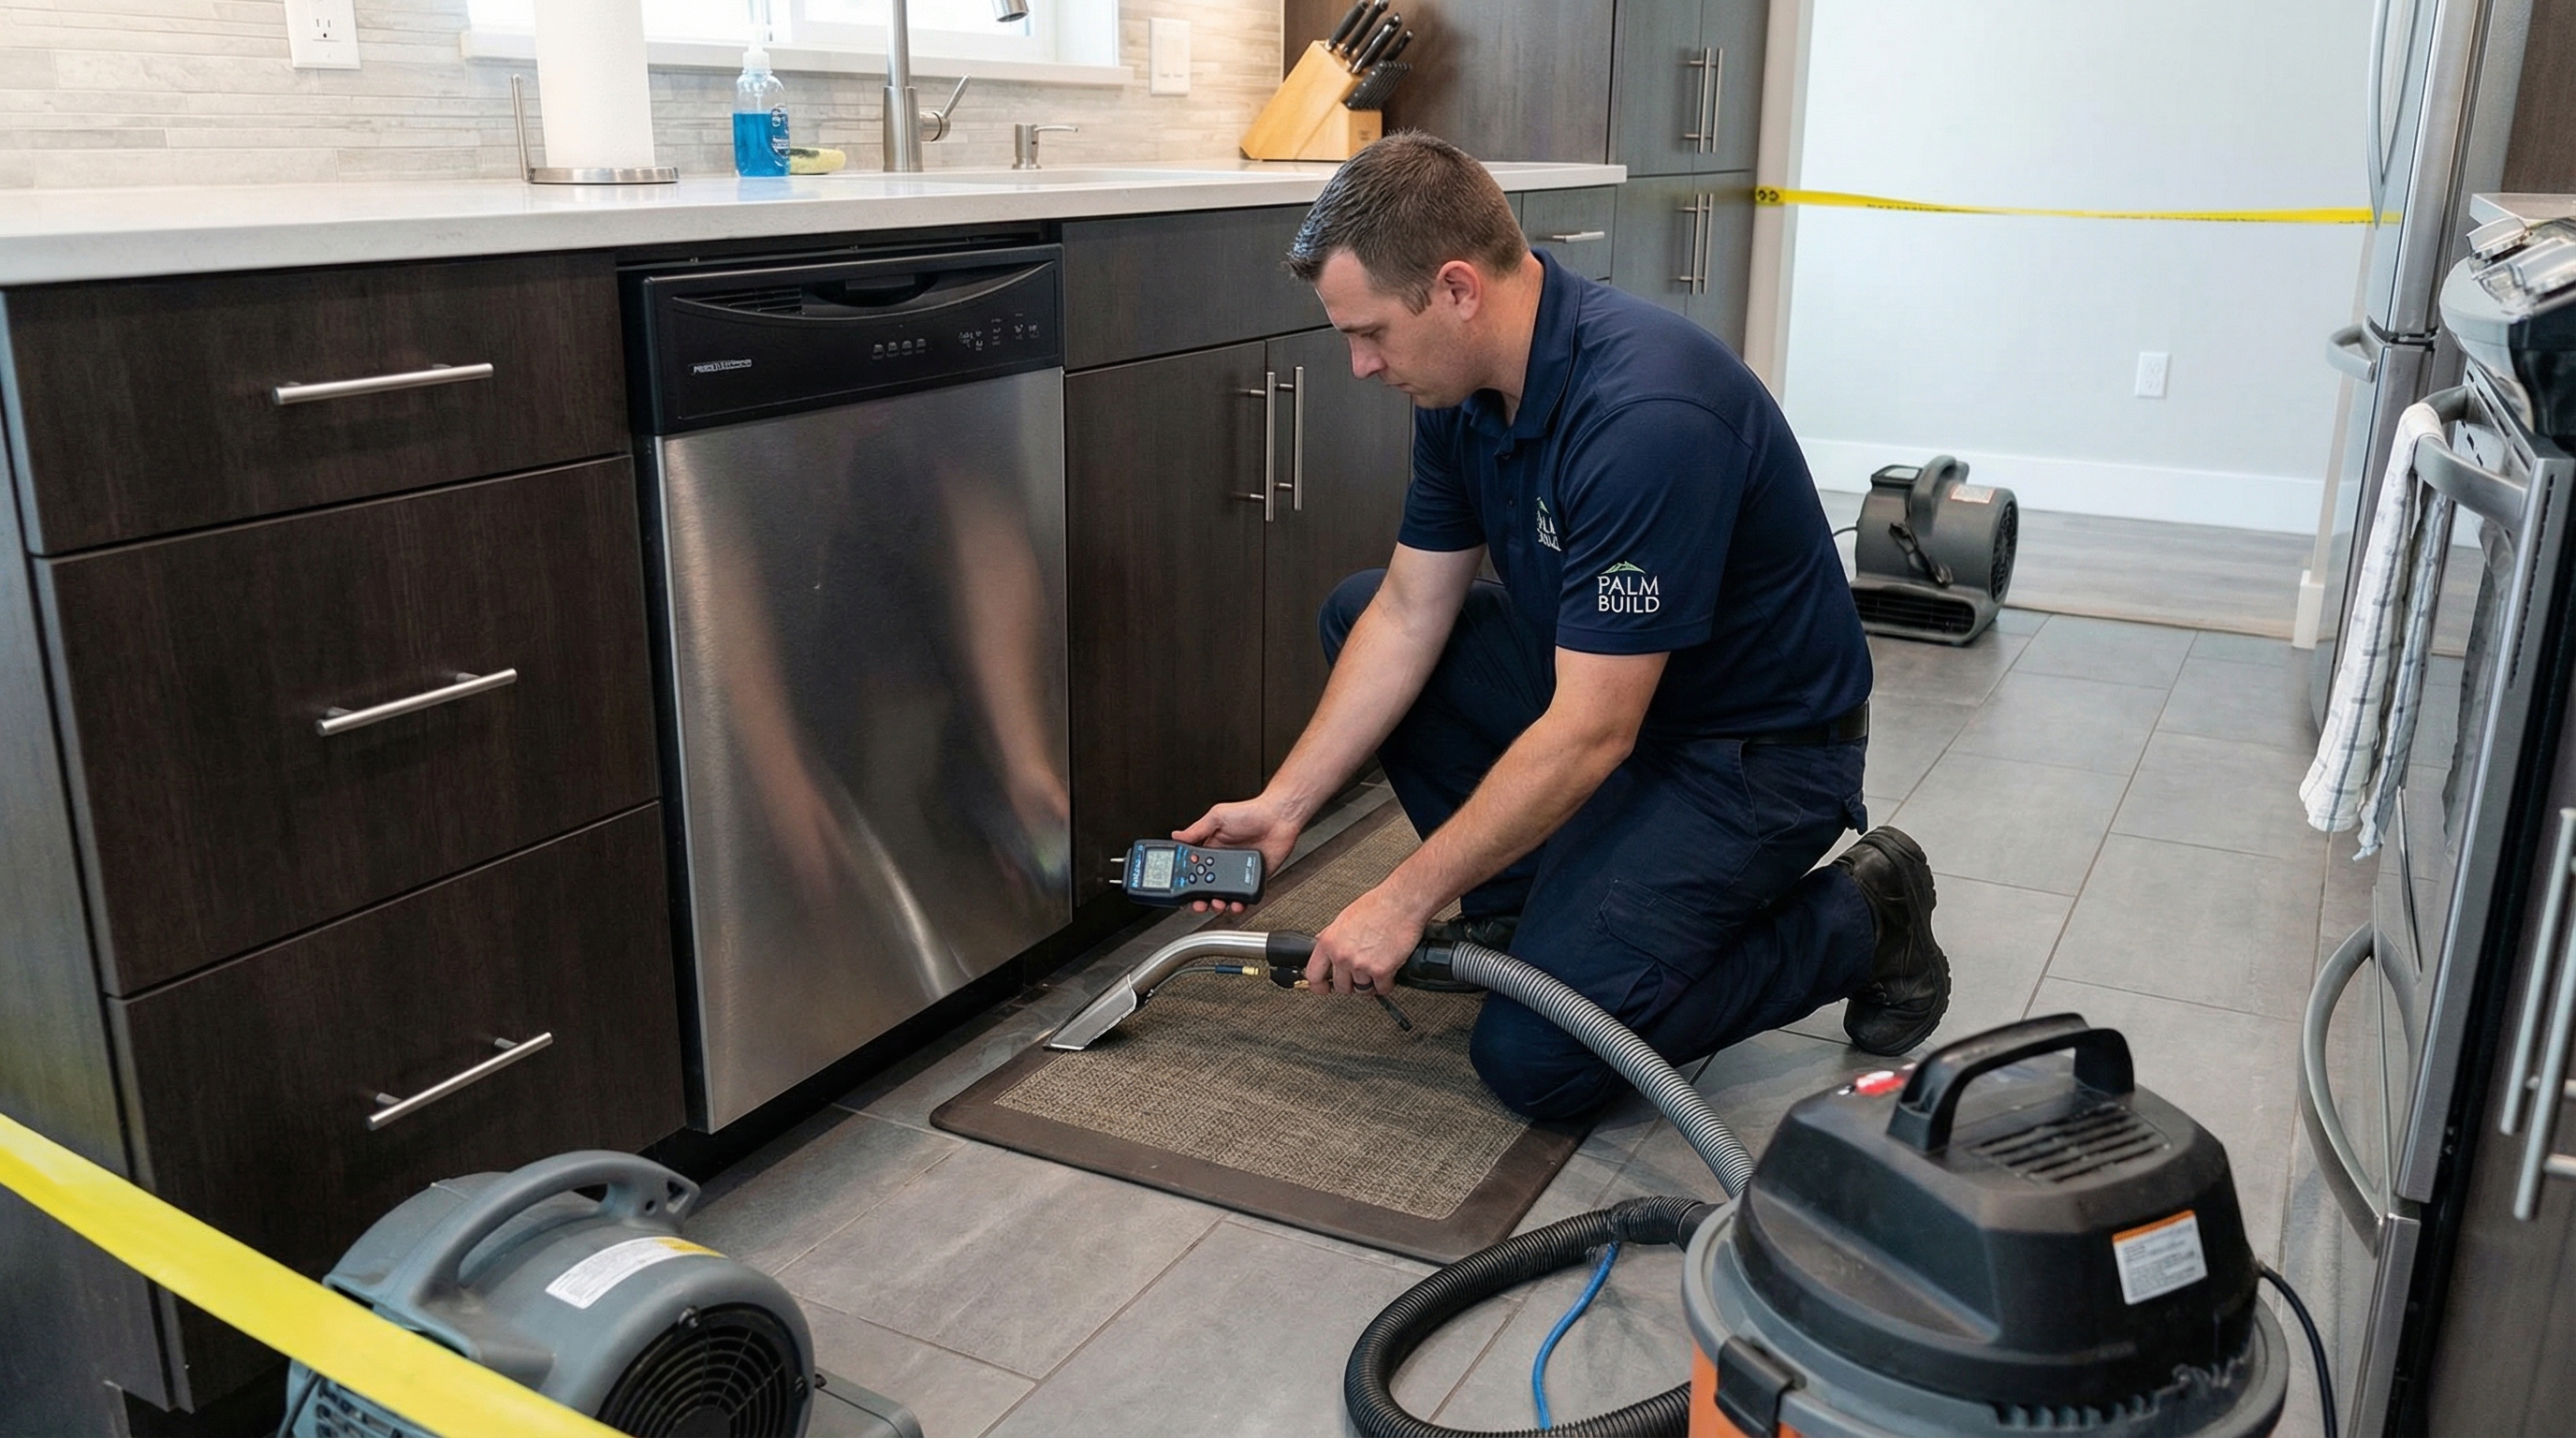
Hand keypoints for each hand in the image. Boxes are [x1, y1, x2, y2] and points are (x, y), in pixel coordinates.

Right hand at [1174, 797, 1300, 914]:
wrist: (1279, 817)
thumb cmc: (1251, 812)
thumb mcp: (1217, 817)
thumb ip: (1197, 829)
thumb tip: (1177, 836)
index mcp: (1212, 848)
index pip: (1195, 870)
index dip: (1188, 882)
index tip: (1184, 890)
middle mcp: (1224, 863)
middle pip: (1208, 888)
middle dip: (1201, 899)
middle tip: (1199, 903)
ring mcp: (1239, 872)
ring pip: (1225, 896)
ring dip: (1219, 904)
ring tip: (1218, 904)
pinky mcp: (1254, 878)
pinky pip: (1245, 896)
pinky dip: (1239, 904)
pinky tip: (1236, 904)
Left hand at [1310, 881, 1430, 995]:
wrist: (1401, 903)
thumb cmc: (1377, 906)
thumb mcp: (1344, 918)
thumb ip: (1333, 936)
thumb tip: (1324, 944)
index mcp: (1329, 942)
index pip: (1313, 974)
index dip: (1318, 986)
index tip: (1324, 988)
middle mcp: (1342, 955)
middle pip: (1341, 986)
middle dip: (1352, 984)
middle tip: (1360, 976)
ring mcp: (1360, 964)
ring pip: (1363, 989)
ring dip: (1371, 984)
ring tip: (1376, 971)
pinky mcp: (1381, 970)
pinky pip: (1382, 988)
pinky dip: (1386, 984)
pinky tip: (1389, 974)